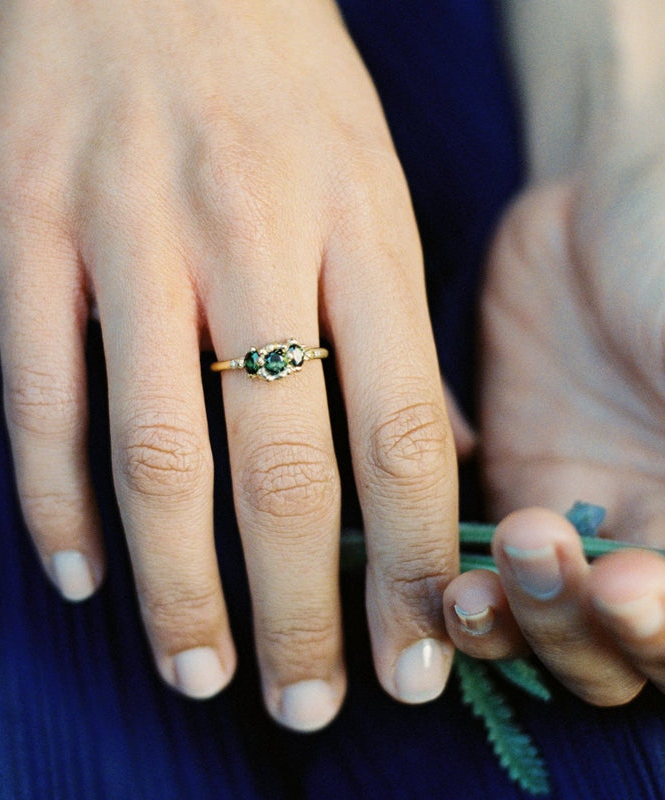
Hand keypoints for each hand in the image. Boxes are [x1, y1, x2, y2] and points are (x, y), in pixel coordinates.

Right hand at [0, 0, 458, 729]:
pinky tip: (78, 574)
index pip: (398, 430)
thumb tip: (434, 457)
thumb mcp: (375, 183)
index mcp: (355, 224)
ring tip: (195, 669)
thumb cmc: (281, 80)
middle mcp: (247, 234)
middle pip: (279, 464)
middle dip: (296, 607)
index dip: (410, 562)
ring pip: (151, 446)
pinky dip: (53, 497)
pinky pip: (37, 390)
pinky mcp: (23, 222)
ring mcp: (126, 229)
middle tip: (306, 703)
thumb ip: (397, 326)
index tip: (414, 655)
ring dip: (174, 581)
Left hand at [444, 136, 664, 703]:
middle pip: (620, 654)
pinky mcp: (505, 495)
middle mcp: (653, 538)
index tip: (630, 581)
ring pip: (544, 631)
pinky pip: (474, 573)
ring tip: (473, 582)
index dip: (662, 635)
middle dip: (582, 631)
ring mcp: (578, 527)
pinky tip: (440, 576)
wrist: (607, 208)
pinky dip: (457, 593)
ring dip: (511, 626)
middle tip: (540, 550)